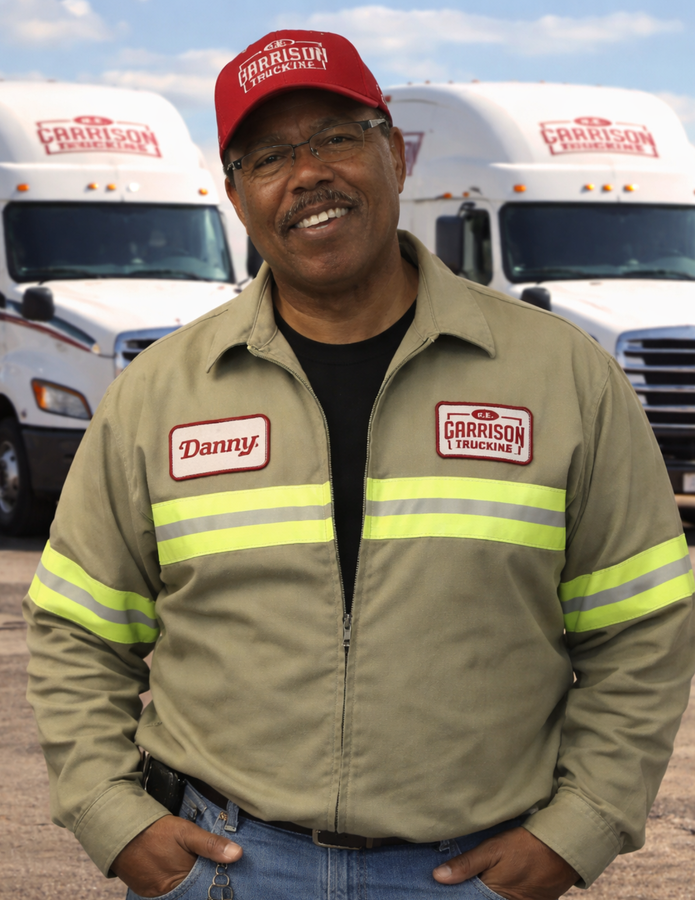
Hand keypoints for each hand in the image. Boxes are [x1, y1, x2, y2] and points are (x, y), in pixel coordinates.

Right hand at [111, 814, 242, 897]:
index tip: (233, 878)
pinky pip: (169, 893)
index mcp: (181, 881)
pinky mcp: (147, 893)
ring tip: (202, 873)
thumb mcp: (186, 832)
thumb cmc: (155, 831)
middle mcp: (169, 894)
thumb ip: (210, 844)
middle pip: (194, 892)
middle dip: (206, 885)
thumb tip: (238, 855)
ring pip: (182, 893)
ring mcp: (156, 895)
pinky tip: (184, 874)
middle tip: (217, 874)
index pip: (207, 889)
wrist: (119, 832)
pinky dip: (178, 886)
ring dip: (193, 886)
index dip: (220, 883)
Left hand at [432, 827, 577, 899]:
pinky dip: (503, 894)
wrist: (563, 848)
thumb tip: (437, 877)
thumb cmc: (525, 846)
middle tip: (465, 883)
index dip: (458, 894)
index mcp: (495, 897)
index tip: (445, 890)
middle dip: (474, 892)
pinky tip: (498, 884)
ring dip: (488, 893)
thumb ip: (465, 865)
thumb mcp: (492, 850)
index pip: (470, 899)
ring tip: (483, 881)